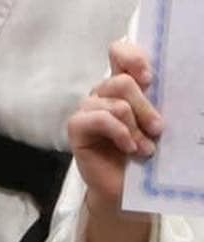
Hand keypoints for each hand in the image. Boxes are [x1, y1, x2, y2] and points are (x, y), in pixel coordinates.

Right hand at [68, 39, 161, 212]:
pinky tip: (128, 148)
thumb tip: (163, 86)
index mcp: (123, 86)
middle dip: (145, 107)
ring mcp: (88, 109)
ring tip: (145, 149)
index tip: (150, 78)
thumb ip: (155, 102)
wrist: (126, 188)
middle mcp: (103, 93)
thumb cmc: (144, 154)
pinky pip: (98, 119)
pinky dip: (119, 133)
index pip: (120, 53)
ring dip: (135, 128)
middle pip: (122, 81)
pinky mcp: (77, 127)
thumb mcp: (154, 124)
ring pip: (115, 103)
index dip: (132, 57)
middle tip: (159, 129)